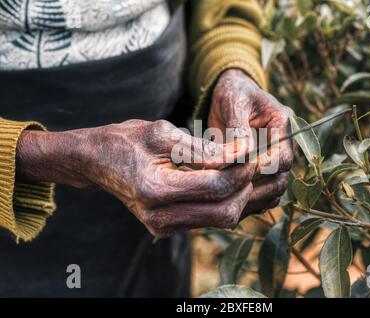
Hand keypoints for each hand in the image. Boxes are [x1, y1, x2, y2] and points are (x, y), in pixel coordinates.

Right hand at [16, 120, 255, 236]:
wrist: (96, 161)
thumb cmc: (125, 141)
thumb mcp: (163, 133)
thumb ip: (203, 147)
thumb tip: (241, 152)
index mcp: (156, 189)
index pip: (216, 186)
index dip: (241, 169)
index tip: (253, 151)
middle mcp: (159, 216)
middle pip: (224, 211)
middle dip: (246, 187)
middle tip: (254, 162)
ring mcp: (163, 226)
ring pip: (220, 219)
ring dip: (239, 196)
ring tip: (245, 170)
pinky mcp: (167, 227)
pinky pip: (208, 219)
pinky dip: (225, 201)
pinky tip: (229, 180)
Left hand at [210, 69, 294, 215]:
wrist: (230, 96)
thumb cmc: (232, 94)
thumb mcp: (233, 102)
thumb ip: (239, 127)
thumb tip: (243, 154)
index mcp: (283, 125)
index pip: (284, 157)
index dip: (264, 169)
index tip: (238, 172)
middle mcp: (285, 145)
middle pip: (281, 179)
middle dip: (256, 188)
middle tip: (227, 191)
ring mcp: (277, 160)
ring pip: (274, 191)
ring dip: (253, 199)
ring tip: (225, 200)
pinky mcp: (266, 172)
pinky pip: (265, 195)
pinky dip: (250, 202)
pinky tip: (229, 202)